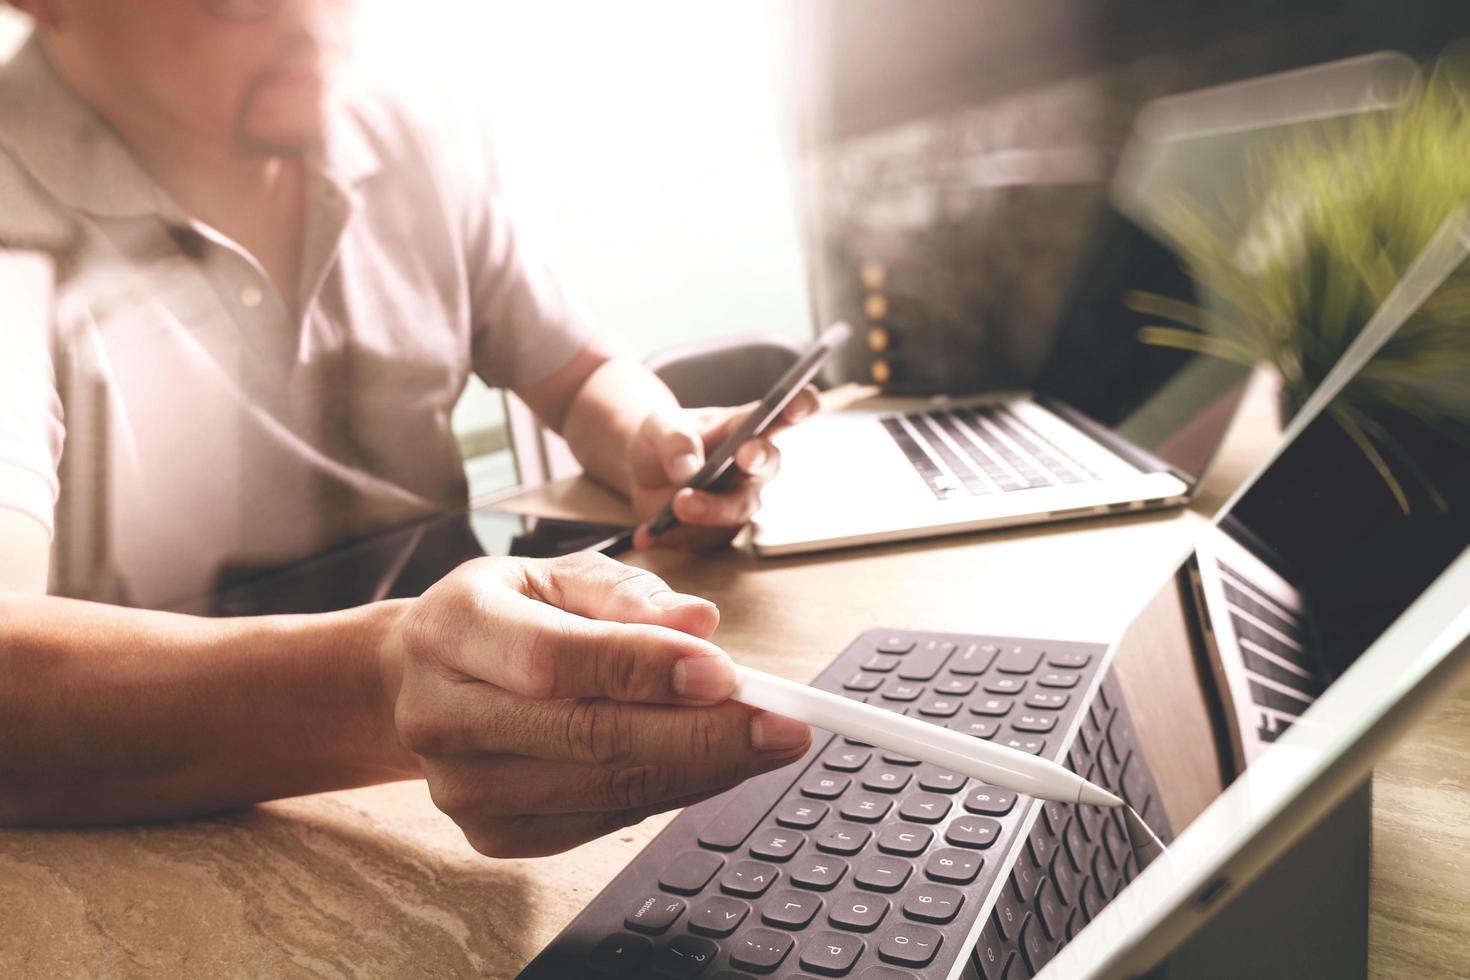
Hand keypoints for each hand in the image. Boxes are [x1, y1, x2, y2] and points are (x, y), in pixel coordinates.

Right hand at [379, 552, 812, 857]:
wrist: (419, 682)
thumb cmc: (505, 615)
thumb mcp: (556, 575)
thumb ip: (627, 595)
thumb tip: (701, 624)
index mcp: (453, 628)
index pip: (554, 659)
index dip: (644, 669)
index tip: (726, 672)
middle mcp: (443, 713)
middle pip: (585, 735)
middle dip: (700, 734)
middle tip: (782, 725)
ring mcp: (462, 786)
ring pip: (603, 789)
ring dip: (702, 769)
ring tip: (769, 743)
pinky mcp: (491, 835)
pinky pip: (602, 820)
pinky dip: (671, 793)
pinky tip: (716, 766)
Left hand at [627, 386, 819, 550]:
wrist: (644, 474)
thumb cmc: (664, 439)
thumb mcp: (659, 426)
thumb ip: (674, 440)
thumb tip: (688, 469)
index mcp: (745, 427)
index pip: (782, 413)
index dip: (799, 407)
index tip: (802, 402)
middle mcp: (752, 466)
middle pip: (767, 464)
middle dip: (759, 459)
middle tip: (745, 454)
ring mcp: (738, 501)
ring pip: (736, 509)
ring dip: (709, 508)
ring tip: (678, 505)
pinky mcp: (719, 532)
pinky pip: (700, 538)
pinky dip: (670, 536)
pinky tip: (646, 534)